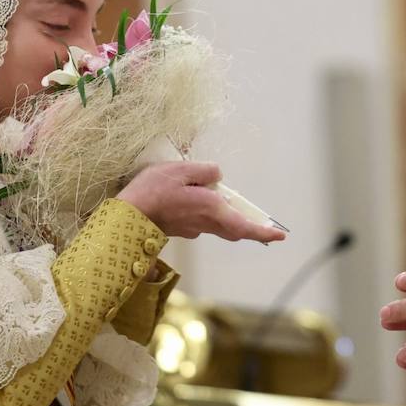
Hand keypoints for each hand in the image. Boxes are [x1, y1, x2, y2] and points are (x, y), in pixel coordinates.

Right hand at [116, 161, 286, 244]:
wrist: (126, 217)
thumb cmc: (152, 191)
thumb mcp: (180, 169)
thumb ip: (203, 171)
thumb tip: (217, 176)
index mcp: (210, 208)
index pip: (244, 225)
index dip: (263, 231)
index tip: (279, 235)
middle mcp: (205, 223)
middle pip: (233, 227)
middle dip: (247, 224)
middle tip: (261, 222)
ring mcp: (192, 229)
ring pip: (216, 223)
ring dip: (221, 213)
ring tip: (209, 192)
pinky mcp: (180, 230)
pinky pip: (200, 221)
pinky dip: (203, 211)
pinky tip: (188, 197)